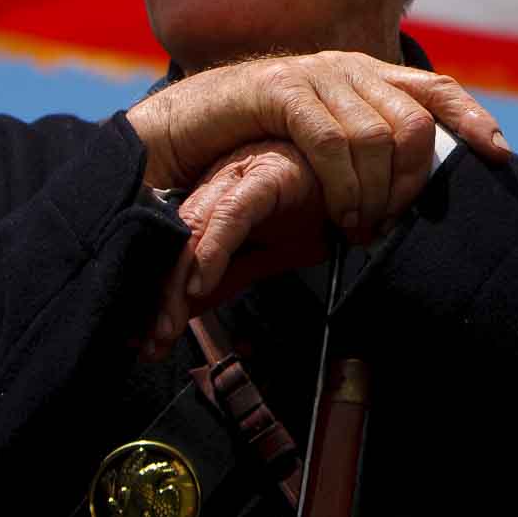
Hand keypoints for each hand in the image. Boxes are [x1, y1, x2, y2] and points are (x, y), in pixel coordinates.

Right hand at [126, 51, 508, 238]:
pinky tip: (338, 211)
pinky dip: (341, 183)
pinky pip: (330, 141)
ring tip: (360, 225)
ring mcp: (316, 75)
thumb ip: (368, 152)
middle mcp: (350, 68)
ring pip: (376, 137)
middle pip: (415, 123)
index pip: (437, 89)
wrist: (184, 125)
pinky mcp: (280, 90)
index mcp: (368, 76)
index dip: (473, 118)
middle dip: (411, 181)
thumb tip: (413, 194)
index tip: (501, 155)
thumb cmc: (259, 143)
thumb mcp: (326, 145)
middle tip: (391, 220)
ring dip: (374, 193)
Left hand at [143, 140, 326, 357]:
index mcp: (215, 200)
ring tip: (166, 325)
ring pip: (191, 228)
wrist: (371, 179)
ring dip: (176, 282)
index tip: (146, 341)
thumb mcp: (274, 252)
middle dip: (157, 297)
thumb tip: (189, 309)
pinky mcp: (267, 171)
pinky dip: (215, 246)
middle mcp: (218, 184)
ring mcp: (239, 175)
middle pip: (174, 243)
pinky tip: (203, 280)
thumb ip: (232, 274)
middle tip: (147, 344)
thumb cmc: (324, 204)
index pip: (175, 252)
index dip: (158, 296)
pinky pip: (233, 211)